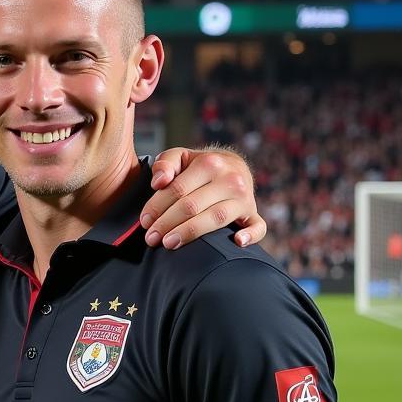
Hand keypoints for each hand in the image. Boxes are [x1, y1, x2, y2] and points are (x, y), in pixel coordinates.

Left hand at [140, 147, 265, 249]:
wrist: (232, 166)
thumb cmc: (198, 166)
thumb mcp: (179, 157)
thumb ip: (165, 164)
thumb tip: (159, 182)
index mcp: (209, 163)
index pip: (177, 190)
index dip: (156, 207)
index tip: (144, 222)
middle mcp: (230, 179)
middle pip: (192, 206)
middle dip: (167, 224)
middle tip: (151, 238)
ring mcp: (244, 198)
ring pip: (216, 218)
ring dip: (190, 233)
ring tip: (168, 244)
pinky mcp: (253, 213)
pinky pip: (258, 227)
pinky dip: (250, 235)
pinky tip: (236, 242)